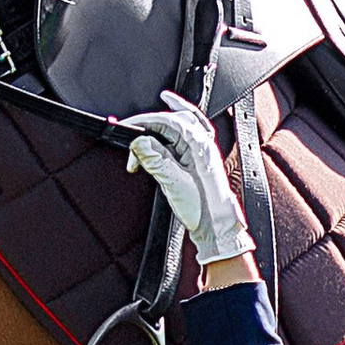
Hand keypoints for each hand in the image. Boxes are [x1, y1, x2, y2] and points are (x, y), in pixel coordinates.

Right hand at [122, 94, 250, 266]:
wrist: (217, 226)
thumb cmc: (203, 208)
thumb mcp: (173, 182)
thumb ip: (154, 158)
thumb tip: (138, 142)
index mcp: (199, 144)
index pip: (166, 120)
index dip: (143, 122)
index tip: (126, 127)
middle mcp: (202, 142)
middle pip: (172, 118)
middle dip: (149, 125)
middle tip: (130, 139)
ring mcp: (202, 149)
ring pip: (179, 124)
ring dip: (158, 126)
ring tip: (140, 135)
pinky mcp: (198, 159)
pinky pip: (184, 135)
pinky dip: (171, 129)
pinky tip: (163, 131)